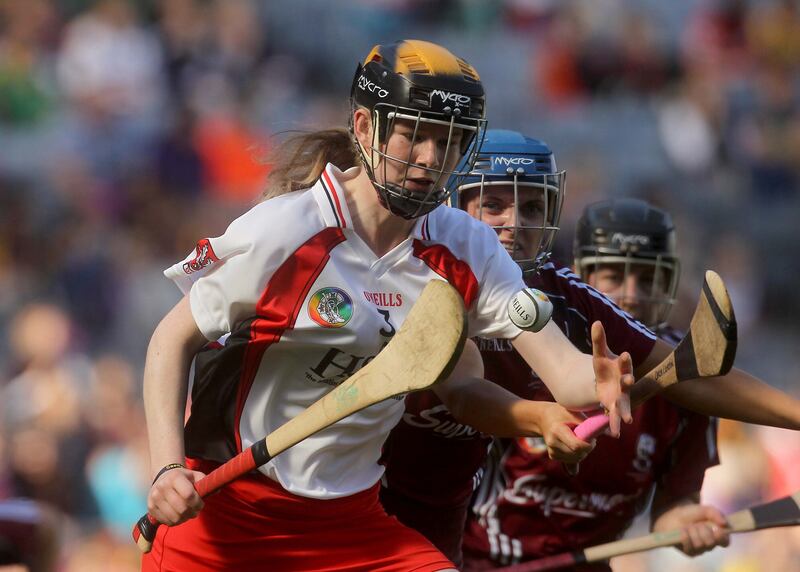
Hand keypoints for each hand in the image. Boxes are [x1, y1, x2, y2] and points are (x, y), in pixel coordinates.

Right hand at [147, 467, 205, 525]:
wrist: (163, 477)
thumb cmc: (184, 478)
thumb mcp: (195, 475)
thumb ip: (206, 482)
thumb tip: (218, 489)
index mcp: (175, 477)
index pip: (188, 495)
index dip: (198, 503)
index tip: (201, 504)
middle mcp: (162, 487)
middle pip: (182, 508)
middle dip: (192, 512)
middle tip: (196, 511)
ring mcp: (154, 498)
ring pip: (174, 518)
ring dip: (185, 519)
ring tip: (188, 514)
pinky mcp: (151, 508)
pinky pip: (166, 522)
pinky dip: (176, 522)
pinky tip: (179, 515)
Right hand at [536, 402, 595, 463]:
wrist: (543, 417)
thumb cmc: (560, 413)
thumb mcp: (573, 413)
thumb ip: (585, 424)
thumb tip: (599, 433)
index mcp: (557, 431)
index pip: (576, 446)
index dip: (588, 445)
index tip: (593, 439)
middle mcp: (552, 443)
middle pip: (577, 454)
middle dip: (587, 448)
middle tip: (588, 438)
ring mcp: (551, 451)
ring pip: (576, 459)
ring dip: (583, 452)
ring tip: (580, 439)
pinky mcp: (552, 456)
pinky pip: (571, 460)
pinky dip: (576, 454)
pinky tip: (573, 444)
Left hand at [591, 321, 633, 436]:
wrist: (605, 382)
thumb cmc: (605, 367)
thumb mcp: (599, 354)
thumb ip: (599, 340)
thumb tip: (597, 322)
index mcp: (621, 367)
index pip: (624, 361)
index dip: (625, 359)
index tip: (625, 354)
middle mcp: (624, 382)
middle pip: (627, 382)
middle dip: (628, 381)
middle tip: (629, 380)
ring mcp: (621, 396)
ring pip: (624, 404)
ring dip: (625, 412)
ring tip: (627, 420)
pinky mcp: (615, 407)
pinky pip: (616, 417)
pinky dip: (615, 424)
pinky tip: (614, 433)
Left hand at [652, 503, 729, 556]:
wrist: (672, 515)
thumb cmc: (691, 513)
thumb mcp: (704, 510)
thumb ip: (715, 513)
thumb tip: (724, 523)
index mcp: (717, 535)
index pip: (725, 541)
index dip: (722, 536)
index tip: (716, 528)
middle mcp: (710, 544)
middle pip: (711, 542)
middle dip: (703, 530)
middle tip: (697, 523)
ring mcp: (700, 549)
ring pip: (700, 545)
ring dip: (693, 532)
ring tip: (689, 526)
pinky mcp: (689, 552)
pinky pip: (690, 548)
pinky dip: (686, 537)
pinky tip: (683, 530)